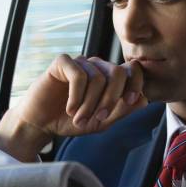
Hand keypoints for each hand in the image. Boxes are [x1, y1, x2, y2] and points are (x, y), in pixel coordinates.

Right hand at [0, 55, 147, 160]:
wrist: (40, 124)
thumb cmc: (70, 122)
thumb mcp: (101, 122)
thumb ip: (122, 111)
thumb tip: (144, 100)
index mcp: (109, 78)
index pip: (132, 70)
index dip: (136, 83)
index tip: (131, 101)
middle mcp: (97, 66)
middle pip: (118, 73)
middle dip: (111, 99)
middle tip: (99, 118)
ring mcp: (80, 63)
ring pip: (98, 78)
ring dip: (89, 104)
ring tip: (78, 119)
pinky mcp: (62, 62)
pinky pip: (79, 75)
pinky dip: (77, 96)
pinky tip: (69, 108)